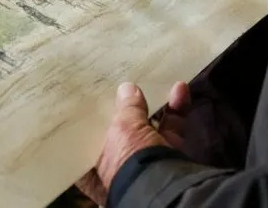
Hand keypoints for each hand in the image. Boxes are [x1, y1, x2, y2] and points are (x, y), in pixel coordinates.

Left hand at [75, 82, 189, 204]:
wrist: (166, 187)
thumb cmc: (129, 159)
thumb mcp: (123, 129)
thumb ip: (127, 108)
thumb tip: (128, 89)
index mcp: (93, 168)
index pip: (87, 140)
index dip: (92, 118)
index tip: (93, 96)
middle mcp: (116, 166)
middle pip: (120, 130)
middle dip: (128, 106)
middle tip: (127, 82)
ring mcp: (143, 162)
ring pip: (149, 127)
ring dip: (156, 103)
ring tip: (157, 79)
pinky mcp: (168, 158)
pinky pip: (171, 131)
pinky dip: (176, 111)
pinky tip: (180, 90)